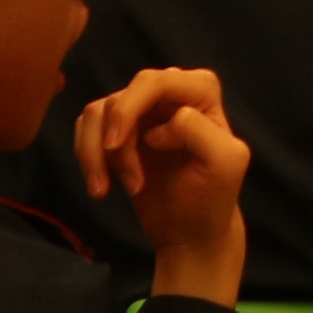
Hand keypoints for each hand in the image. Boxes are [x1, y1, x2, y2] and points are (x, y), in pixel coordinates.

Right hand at [75, 68, 251, 302]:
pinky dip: (88, 158)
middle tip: (133, 184)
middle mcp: (169, 91)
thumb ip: (200, 131)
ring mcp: (141, 109)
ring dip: (101, 156)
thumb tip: (164, 123)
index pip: (154, 81)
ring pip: (97, 113)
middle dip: (117, 143)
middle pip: (120, 98)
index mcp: (201, 90)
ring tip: (130, 189)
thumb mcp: (225, 163)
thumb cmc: (213, 196)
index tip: (118, 147)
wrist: (190, 230)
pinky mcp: (118, 130)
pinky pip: (87, 128)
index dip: (129, 109)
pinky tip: (103, 188)